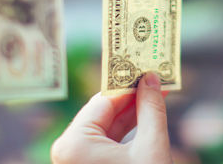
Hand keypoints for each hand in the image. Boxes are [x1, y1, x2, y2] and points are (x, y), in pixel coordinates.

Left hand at [51, 73, 171, 163]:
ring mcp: (73, 161)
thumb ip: (152, 109)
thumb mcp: (151, 148)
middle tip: (155, 78)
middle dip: (131, 96)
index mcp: (74, 143)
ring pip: (105, 126)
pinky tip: (146, 116)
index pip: (104, 99)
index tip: (148, 67)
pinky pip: (104, 142)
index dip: (130, 82)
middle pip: (103, 111)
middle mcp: (66, 150)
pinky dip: (125, 130)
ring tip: (156, 94)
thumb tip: (152, 79)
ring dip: (131, 112)